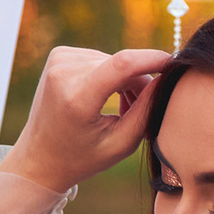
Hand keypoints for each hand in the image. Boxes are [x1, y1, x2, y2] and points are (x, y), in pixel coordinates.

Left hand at [0, 46, 173, 193]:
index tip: (175, 64)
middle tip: (142, 111)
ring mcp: (58, 60)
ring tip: (122, 109)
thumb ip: (146, 111)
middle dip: (140, 82)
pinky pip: (100, 58)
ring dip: (125, 80)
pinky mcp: (59, 55)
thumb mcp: (121, 144)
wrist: (39, 158)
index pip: (122, 64)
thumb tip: (164, 78)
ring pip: (113, 60)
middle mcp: (63, 73)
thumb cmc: (81, 158)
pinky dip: (110, 75)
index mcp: (76, 98)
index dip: (153, 60)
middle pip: (122, 64)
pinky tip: (106, 97)